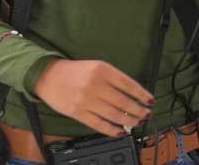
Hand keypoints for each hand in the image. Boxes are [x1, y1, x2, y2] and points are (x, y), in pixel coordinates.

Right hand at [33, 59, 152, 136]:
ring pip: (113, 114)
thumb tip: (133, 94)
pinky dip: (111, 130)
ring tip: (138, 122)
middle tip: (147, 114)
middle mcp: (95, 85)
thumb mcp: (97, 66)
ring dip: (129, 120)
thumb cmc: (76, 71)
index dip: (142, 95)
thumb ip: (114, 78)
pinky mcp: (77, 113)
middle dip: (138, 110)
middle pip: (123, 102)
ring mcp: (86, 100)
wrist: (47, 76)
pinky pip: (98, 124)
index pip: (129, 85)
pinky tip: (120, 131)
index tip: (151, 101)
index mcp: (103, 71)